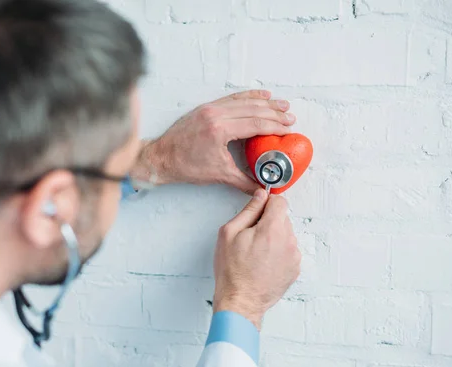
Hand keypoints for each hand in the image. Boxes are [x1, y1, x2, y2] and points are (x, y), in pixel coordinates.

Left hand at [131, 90, 295, 193]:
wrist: (161, 158)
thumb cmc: (185, 166)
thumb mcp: (219, 174)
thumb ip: (244, 181)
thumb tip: (262, 187)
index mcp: (219, 130)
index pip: (255, 123)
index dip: (275, 125)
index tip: (288, 127)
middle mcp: (215, 115)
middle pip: (253, 109)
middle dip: (274, 112)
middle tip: (290, 116)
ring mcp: (209, 108)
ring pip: (243, 101)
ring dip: (264, 102)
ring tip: (281, 104)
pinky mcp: (205, 108)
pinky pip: (231, 98)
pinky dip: (248, 96)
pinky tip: (260, 95)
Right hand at [212, 189, 300, 329]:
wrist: (241, 301)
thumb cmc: (232, 270)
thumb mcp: (230, 233)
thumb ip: (248, 210)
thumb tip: (260, 196)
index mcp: (272, 229)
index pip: (280, 201)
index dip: (267, 203)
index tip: (259, 210)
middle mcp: (288, 241)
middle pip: (283, 218)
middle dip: (268, 222)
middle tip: (251, 237)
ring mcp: (294, 256)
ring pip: (286, 235)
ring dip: (274, 238)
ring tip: (256, 253)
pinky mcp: (295, 268)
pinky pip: (288, 251)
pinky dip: (278, 252)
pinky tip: (263, 263)